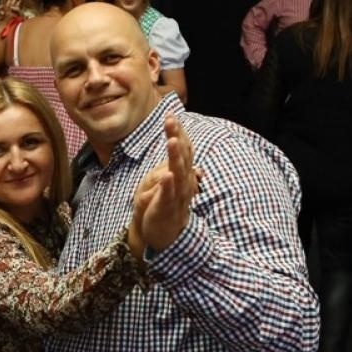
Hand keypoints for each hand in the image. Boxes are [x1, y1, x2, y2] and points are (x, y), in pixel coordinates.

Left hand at [133, 117, 199, 252]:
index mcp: (182, 174)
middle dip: (177, 137)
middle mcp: (184, 182)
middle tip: (171, 120)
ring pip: (179, 173)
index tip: (170, 116)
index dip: (178, 132)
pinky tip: (167, 174)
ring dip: (176, 157)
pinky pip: (169, 196)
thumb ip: (177, 167)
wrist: (162, 235)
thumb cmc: (164, 205)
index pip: (184, 150)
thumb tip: (188, 153)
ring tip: (172, 140)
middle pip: (183, 157)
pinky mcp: (167, 209)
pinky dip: (168, 185)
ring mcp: (177, 196)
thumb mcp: (168, 182)